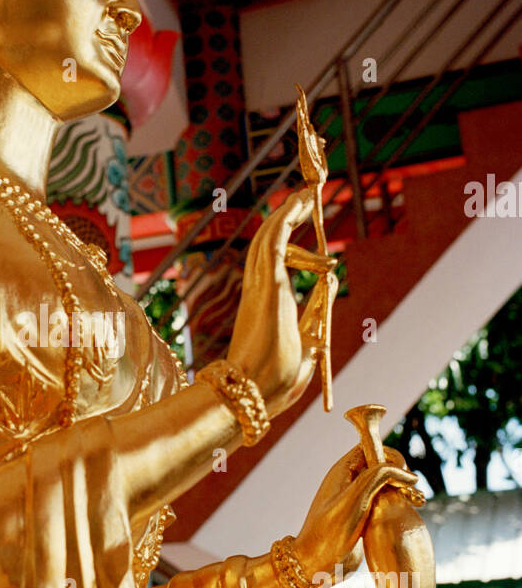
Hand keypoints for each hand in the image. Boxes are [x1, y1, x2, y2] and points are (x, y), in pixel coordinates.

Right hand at [227, 189, 333, 417]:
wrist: (256, 395)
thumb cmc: (277, 380)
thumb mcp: (310, 340)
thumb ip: (318, 309)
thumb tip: (331, 280)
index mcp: (266, 303)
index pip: (274, 260)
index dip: (288, 236)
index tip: (303, 222)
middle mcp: (258, 289)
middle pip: (268, 241)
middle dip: (286, 216)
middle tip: (304, 197)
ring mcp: (260, 286)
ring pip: (269, 236)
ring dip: (287, 212)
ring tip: (305, 193)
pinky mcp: (267, 285)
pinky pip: (275, 242)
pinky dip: (286, 219)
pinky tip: (299, 203)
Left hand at [294, 444, 418, 587]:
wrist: (315, 565)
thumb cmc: (330, 531)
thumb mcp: (356, 498)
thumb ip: (379, 476)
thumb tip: (408, 475)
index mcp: (343, 471)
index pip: (371, 447)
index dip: (391, 457)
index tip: (403, 476)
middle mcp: (348, 482)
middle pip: (381, 465)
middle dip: (400, 474)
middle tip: (413, 495)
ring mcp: (355, 499)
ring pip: (385, 484)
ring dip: (402, 490)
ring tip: (417, 503)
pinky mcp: (362, 517)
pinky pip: (383, 502)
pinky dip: (398, 504)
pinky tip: (409, 513)